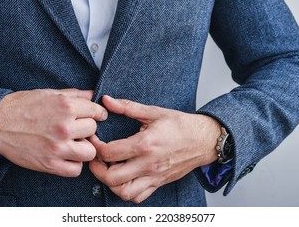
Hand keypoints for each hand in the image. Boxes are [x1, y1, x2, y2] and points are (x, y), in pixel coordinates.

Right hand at [0, 88, 107, 176]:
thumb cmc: (22, 106)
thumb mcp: (50, 93)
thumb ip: (75, 94)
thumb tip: (94, 95)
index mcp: (66, 106)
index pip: (96, 112)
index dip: (97, 113)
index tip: (95, 116)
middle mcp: (64, 126)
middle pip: (93, 130)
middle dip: (86, 128)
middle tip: (76, 128)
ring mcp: (58, 147)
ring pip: (90, 151)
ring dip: (83, 148)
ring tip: (73, 143)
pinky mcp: (50, 164)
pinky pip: (76, 169)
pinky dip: (74, 164)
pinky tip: (67, 155)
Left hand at [89, 95, 219, 202]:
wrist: (204, 139)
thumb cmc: (181, 125)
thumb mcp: (153, 112)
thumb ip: (127, 107)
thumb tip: (106, 100)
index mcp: (145, 144)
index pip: (109, 153)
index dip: (96, 146)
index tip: (94, 139)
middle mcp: (148, 164)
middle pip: (112, 178)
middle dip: (97, 169)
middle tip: (96, 158)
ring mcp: (154, 176)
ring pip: (124, 192)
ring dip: (110, 183)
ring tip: (109, 169)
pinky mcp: (159, 182)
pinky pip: (138, 197)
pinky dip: (126, 191)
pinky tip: (124, 178)